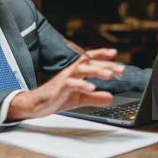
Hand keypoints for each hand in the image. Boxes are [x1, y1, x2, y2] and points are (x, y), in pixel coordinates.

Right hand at [7, 48, 123, 120]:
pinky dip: (82, 85)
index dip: (101, 55)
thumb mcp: (80, 99)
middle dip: (106, 65)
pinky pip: (71, 83)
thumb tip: (110, 98)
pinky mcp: (59, 88)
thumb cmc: (56, 97)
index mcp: (76, 72)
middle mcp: (71, 72)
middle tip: (120, 69)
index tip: (115, 53)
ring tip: (109, 75)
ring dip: (96, 71)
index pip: (89, 59)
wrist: (37, 104)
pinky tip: (91, 88)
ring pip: (82, 70)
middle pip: (89, 63)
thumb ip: (95, 98)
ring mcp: (65, 79)